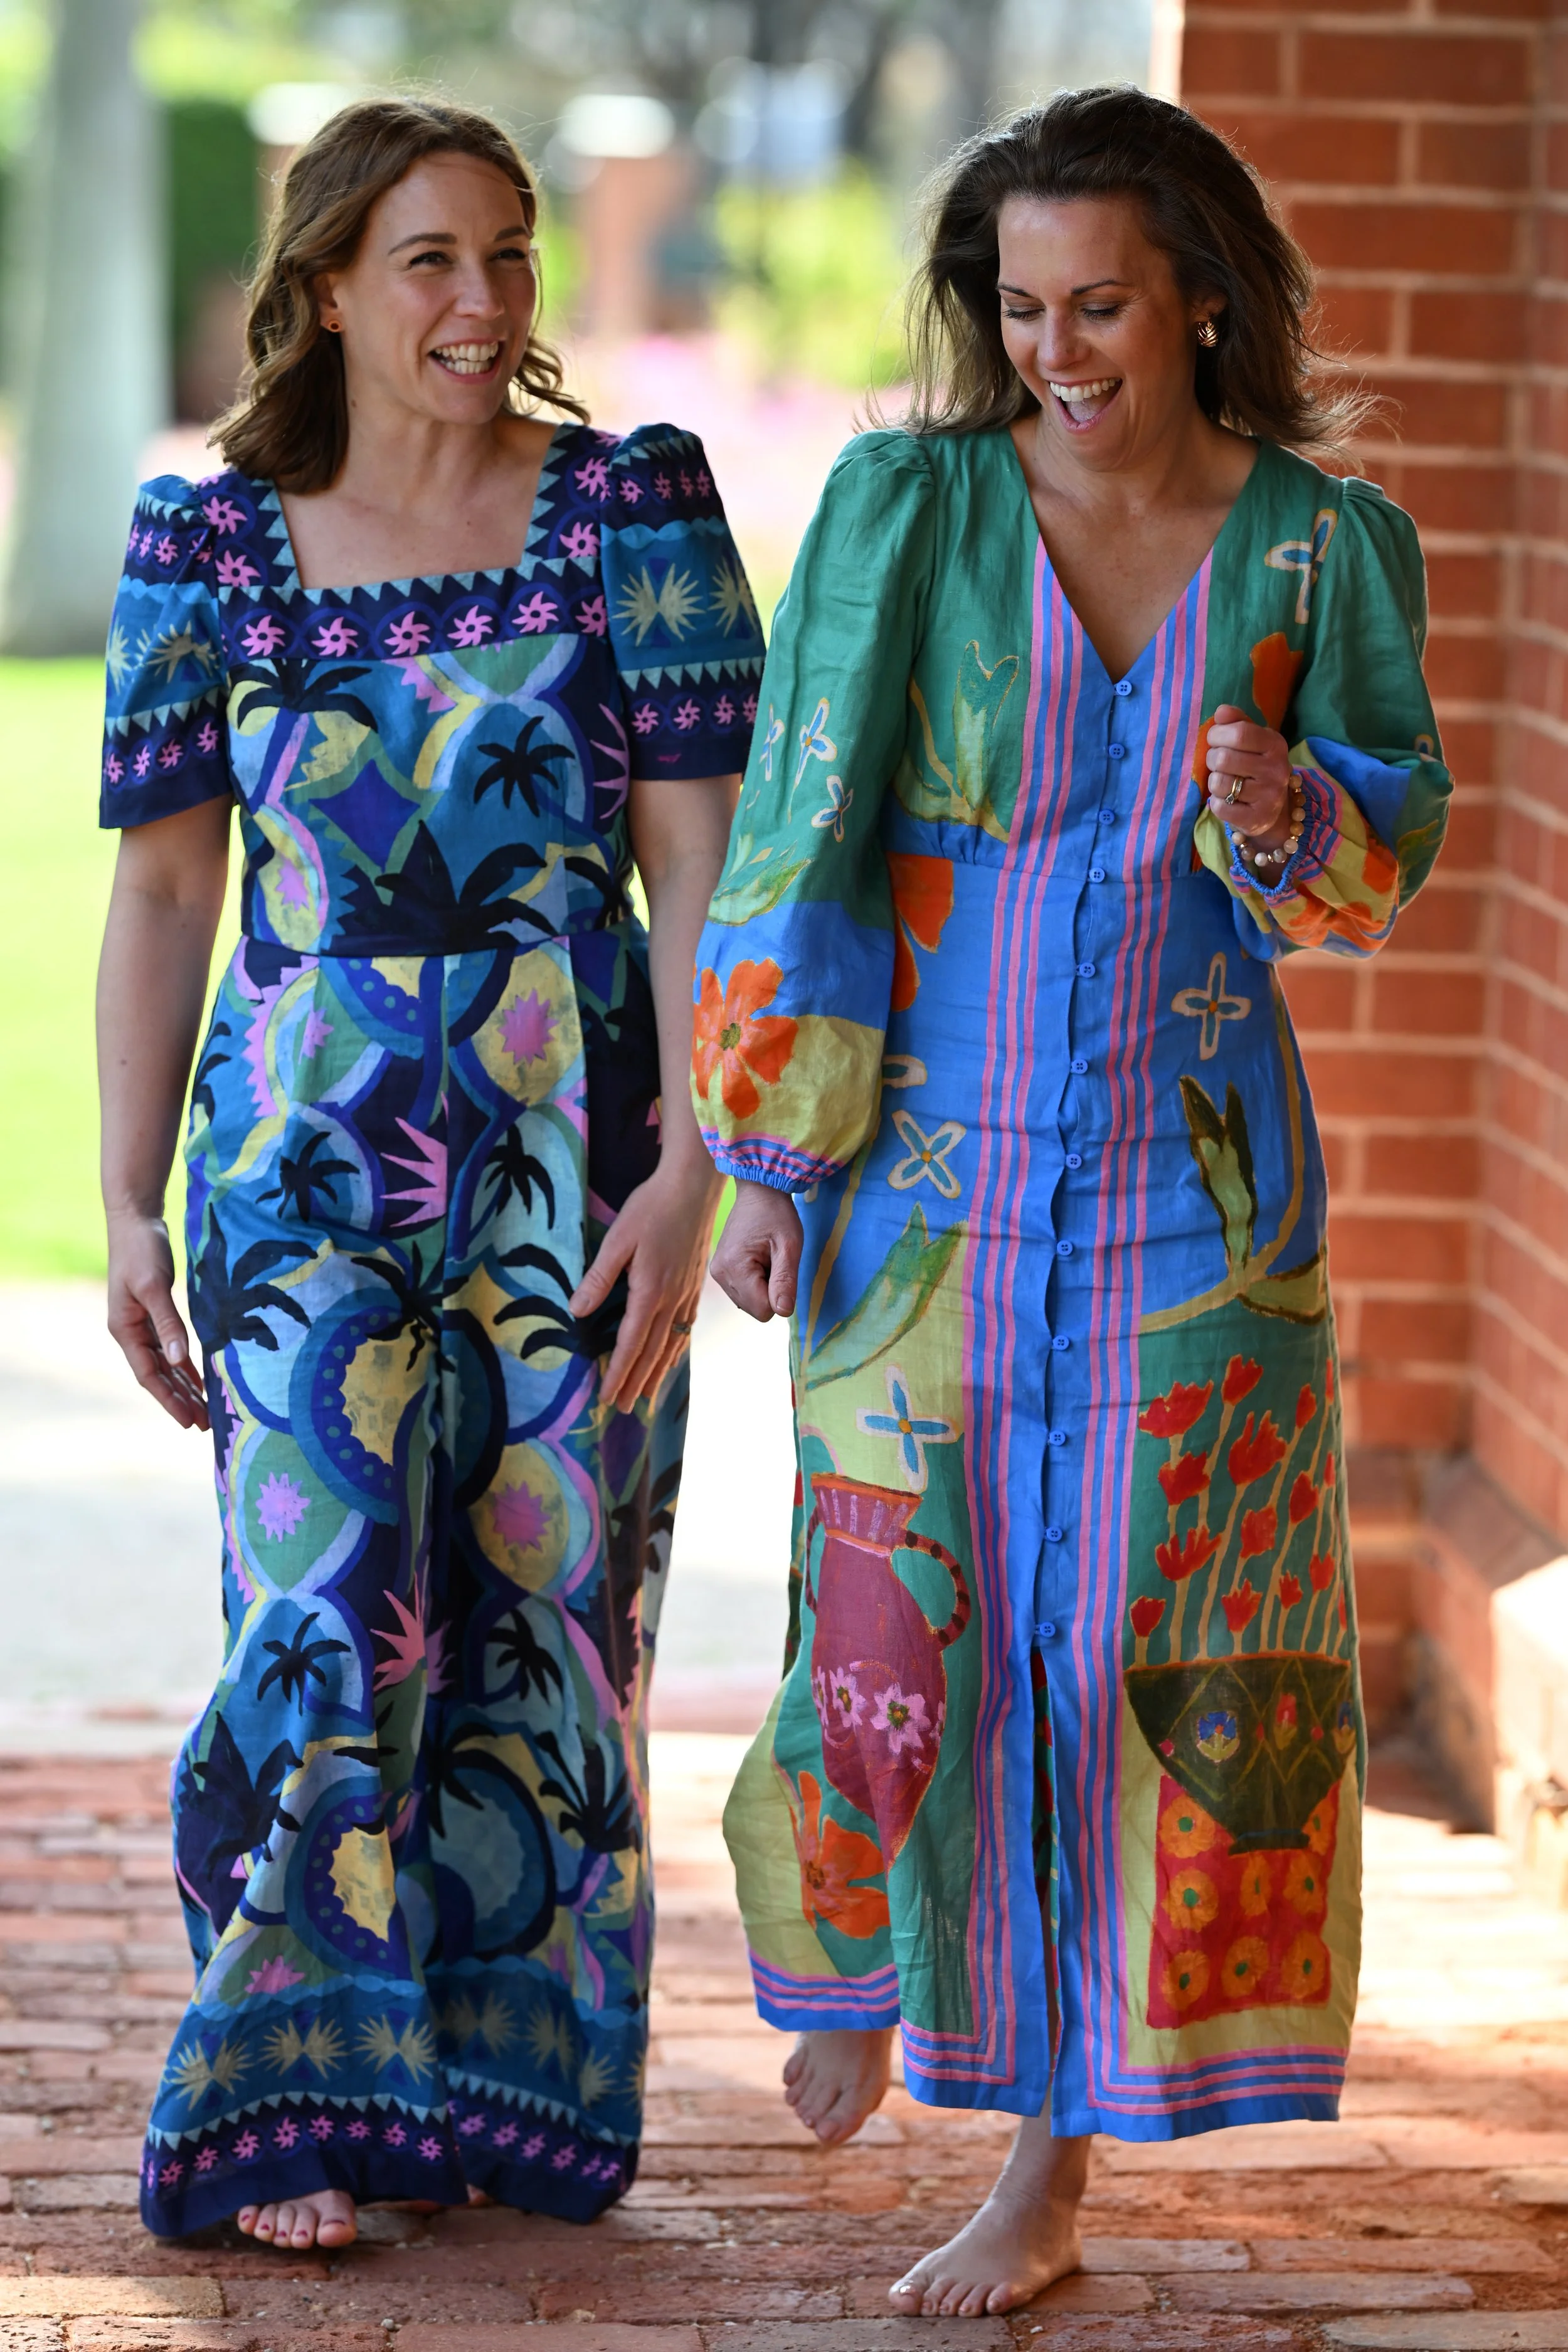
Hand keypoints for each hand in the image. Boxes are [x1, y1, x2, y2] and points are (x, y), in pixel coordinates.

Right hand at [106, 1209, 208, 1429]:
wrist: (135, 1219)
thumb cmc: (142, 1250)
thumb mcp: (154, 1287)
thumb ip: (168, 1324)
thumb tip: (178, 1360)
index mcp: (125, 1329)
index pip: (148, 1375)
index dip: (169, 1400)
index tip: (188, 1422)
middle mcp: (131, 1331)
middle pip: (157, 1375)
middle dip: (179, 1400)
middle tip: (205, 1425)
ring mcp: (141, 1323)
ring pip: (164, 1364)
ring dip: (184, 1386)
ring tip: (204, 1410)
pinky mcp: (154, 1312)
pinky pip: (169, 1348)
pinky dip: (184, 1365)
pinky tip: (198, 1378)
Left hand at [569, 1156, 717, 1411]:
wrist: (694, 1186)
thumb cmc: (652, 1207)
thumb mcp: (617, 1240)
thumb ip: (598, 1278)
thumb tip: (577, 1311)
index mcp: (650, 1291)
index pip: (632, 1343)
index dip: (619, 1373)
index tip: (607, 1397)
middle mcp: (672, 1299)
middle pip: (653, 1352)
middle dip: (637, 1382)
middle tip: (622, 1409)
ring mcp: (688, 1294)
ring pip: (672, 1344)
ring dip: (657, 1373)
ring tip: (645, 1396)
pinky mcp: (695, 1285)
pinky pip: (685, 1328)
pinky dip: (676, 1350)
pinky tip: (671, 1358)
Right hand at [709, 1179, 802, 1322]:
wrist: (758, 1191)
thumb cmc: (776, 1214)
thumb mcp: (789, 1246)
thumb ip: (785, 1280)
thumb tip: (783, 1312)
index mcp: (734, 1268)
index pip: (763, 1310)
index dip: (779, 1294)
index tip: (780, 1265)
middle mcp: (719, 1274)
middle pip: (755, 1309)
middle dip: (770, 1290)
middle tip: (774, 1259)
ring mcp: (717, 1273)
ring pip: (749, 1303)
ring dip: (763, 1286)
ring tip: (766, 1257)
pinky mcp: (719, 1271)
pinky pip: (743, 1292)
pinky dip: (755, 1282)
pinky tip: (758, 1259)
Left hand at [1205, 704, 1291, 851]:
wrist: (1273, 807)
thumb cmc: (1256, 766)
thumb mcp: (1253, 740)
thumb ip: (1237, 722)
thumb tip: (1221, 711)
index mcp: (1275, 744)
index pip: (1238, 733)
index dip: (1217, 734)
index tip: (1214, 739)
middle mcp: (1276, 769)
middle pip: (1223, 758)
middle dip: (1212, 758)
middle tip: (1217, 762)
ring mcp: (1268, 796)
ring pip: (1219, 783)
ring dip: (1214, 781)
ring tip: (1224, 781)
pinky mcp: (1256, 819)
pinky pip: (1219, 807)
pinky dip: (1216, 802)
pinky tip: (1226, 799)